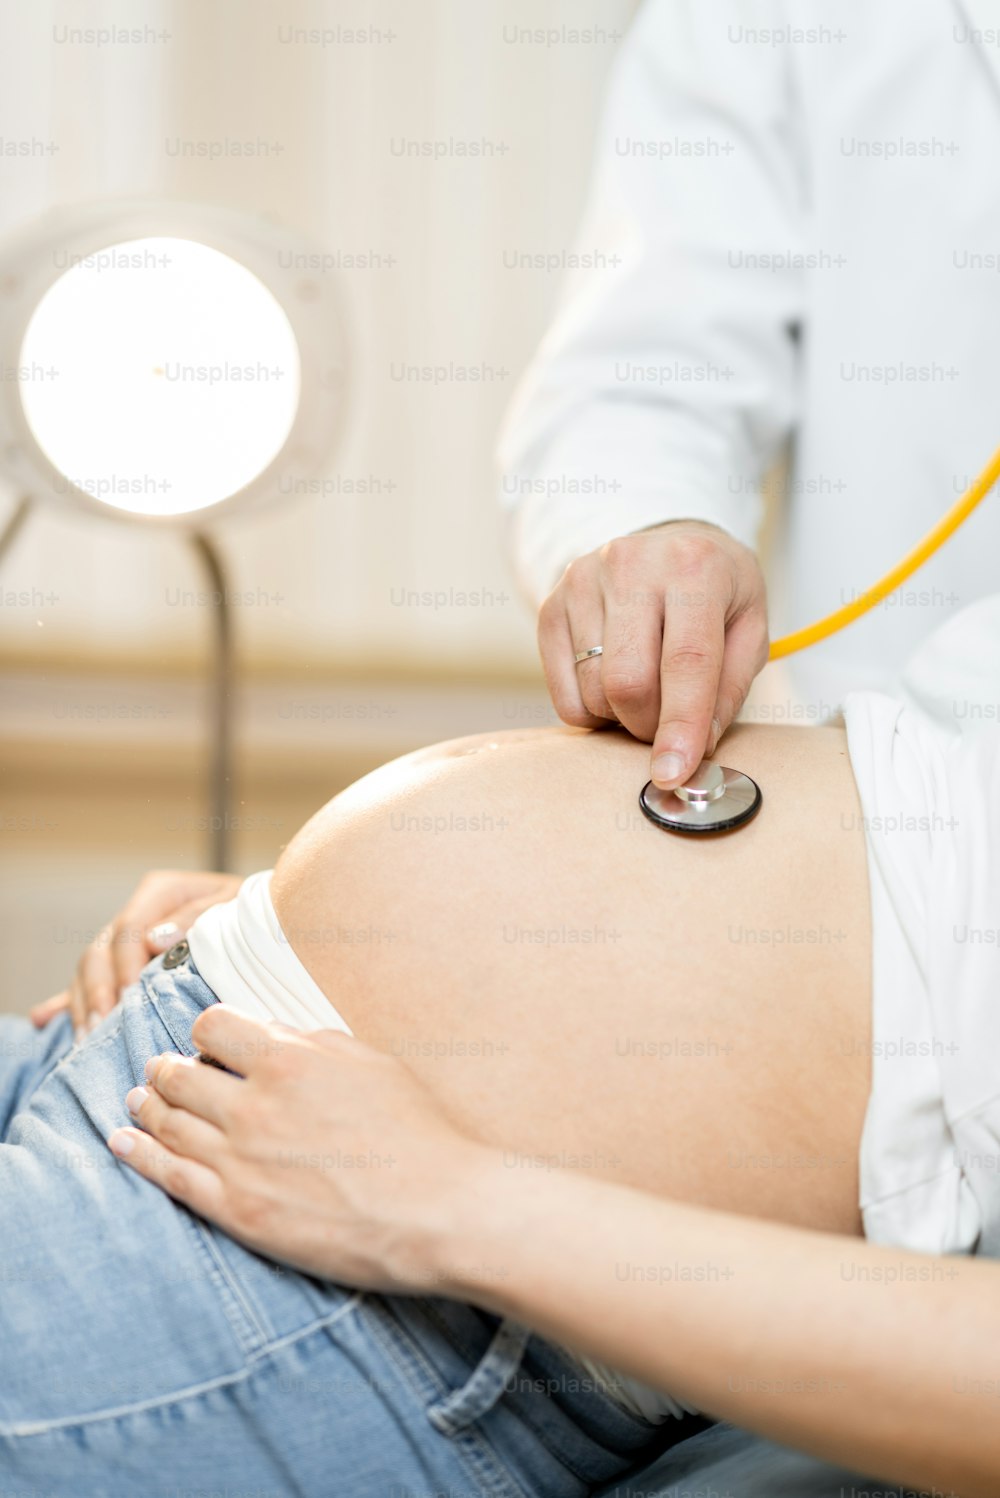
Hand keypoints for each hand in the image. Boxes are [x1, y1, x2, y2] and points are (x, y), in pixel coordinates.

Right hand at [31, 869, 243, 1042]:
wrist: (265, 922)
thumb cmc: (252, 917)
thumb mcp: (234, 907)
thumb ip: (197, 917)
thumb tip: (156, 940)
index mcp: (162, 893)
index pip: (129, 927)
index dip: (124, 964)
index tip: (127, 998)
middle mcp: (139, 916)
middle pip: (101, 951)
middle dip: (99, 991)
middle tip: (102, 1027)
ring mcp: (127, 943)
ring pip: (89, 970)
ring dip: (85, 1004)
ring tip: (87, 1039)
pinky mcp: (123, 966)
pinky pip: (88, 984)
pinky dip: (67, 1002)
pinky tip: (45, 1020)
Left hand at [106, 1007, 484, 1291]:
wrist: (438, 1209)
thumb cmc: (415, 1131)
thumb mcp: (366, 1061)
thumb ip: (307, 1040)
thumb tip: (261, 1031)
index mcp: (288, 1059)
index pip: (212, 1026)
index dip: (207, 1031)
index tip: (210, 1042)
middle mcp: (254, 1105)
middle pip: (179, 1073)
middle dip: (167, 1068)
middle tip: (161, 1070)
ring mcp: (240, 1161)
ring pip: (167, 1121)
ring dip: (146, 1105)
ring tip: (137, 1099)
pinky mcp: (238, 1211)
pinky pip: (170, 1176)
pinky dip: (138, 1154)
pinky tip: (122, 1141)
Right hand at [537, 521, 768, 788]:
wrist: (666, 542)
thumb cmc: (715, 592)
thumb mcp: (750, 627)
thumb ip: (730, 688)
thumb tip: (696, 750)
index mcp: (693, 567)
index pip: (686, 661)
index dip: (681, 725)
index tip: (674, 773)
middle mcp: (631, 565)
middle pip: (628, 683)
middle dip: (649, 725)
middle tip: (667, 723)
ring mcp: (582, 582)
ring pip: (594, 693)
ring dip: (622, 717)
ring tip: (645, 692)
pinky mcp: (550, 607)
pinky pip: (564, 696)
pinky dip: (592, 711)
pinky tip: (612, 685)